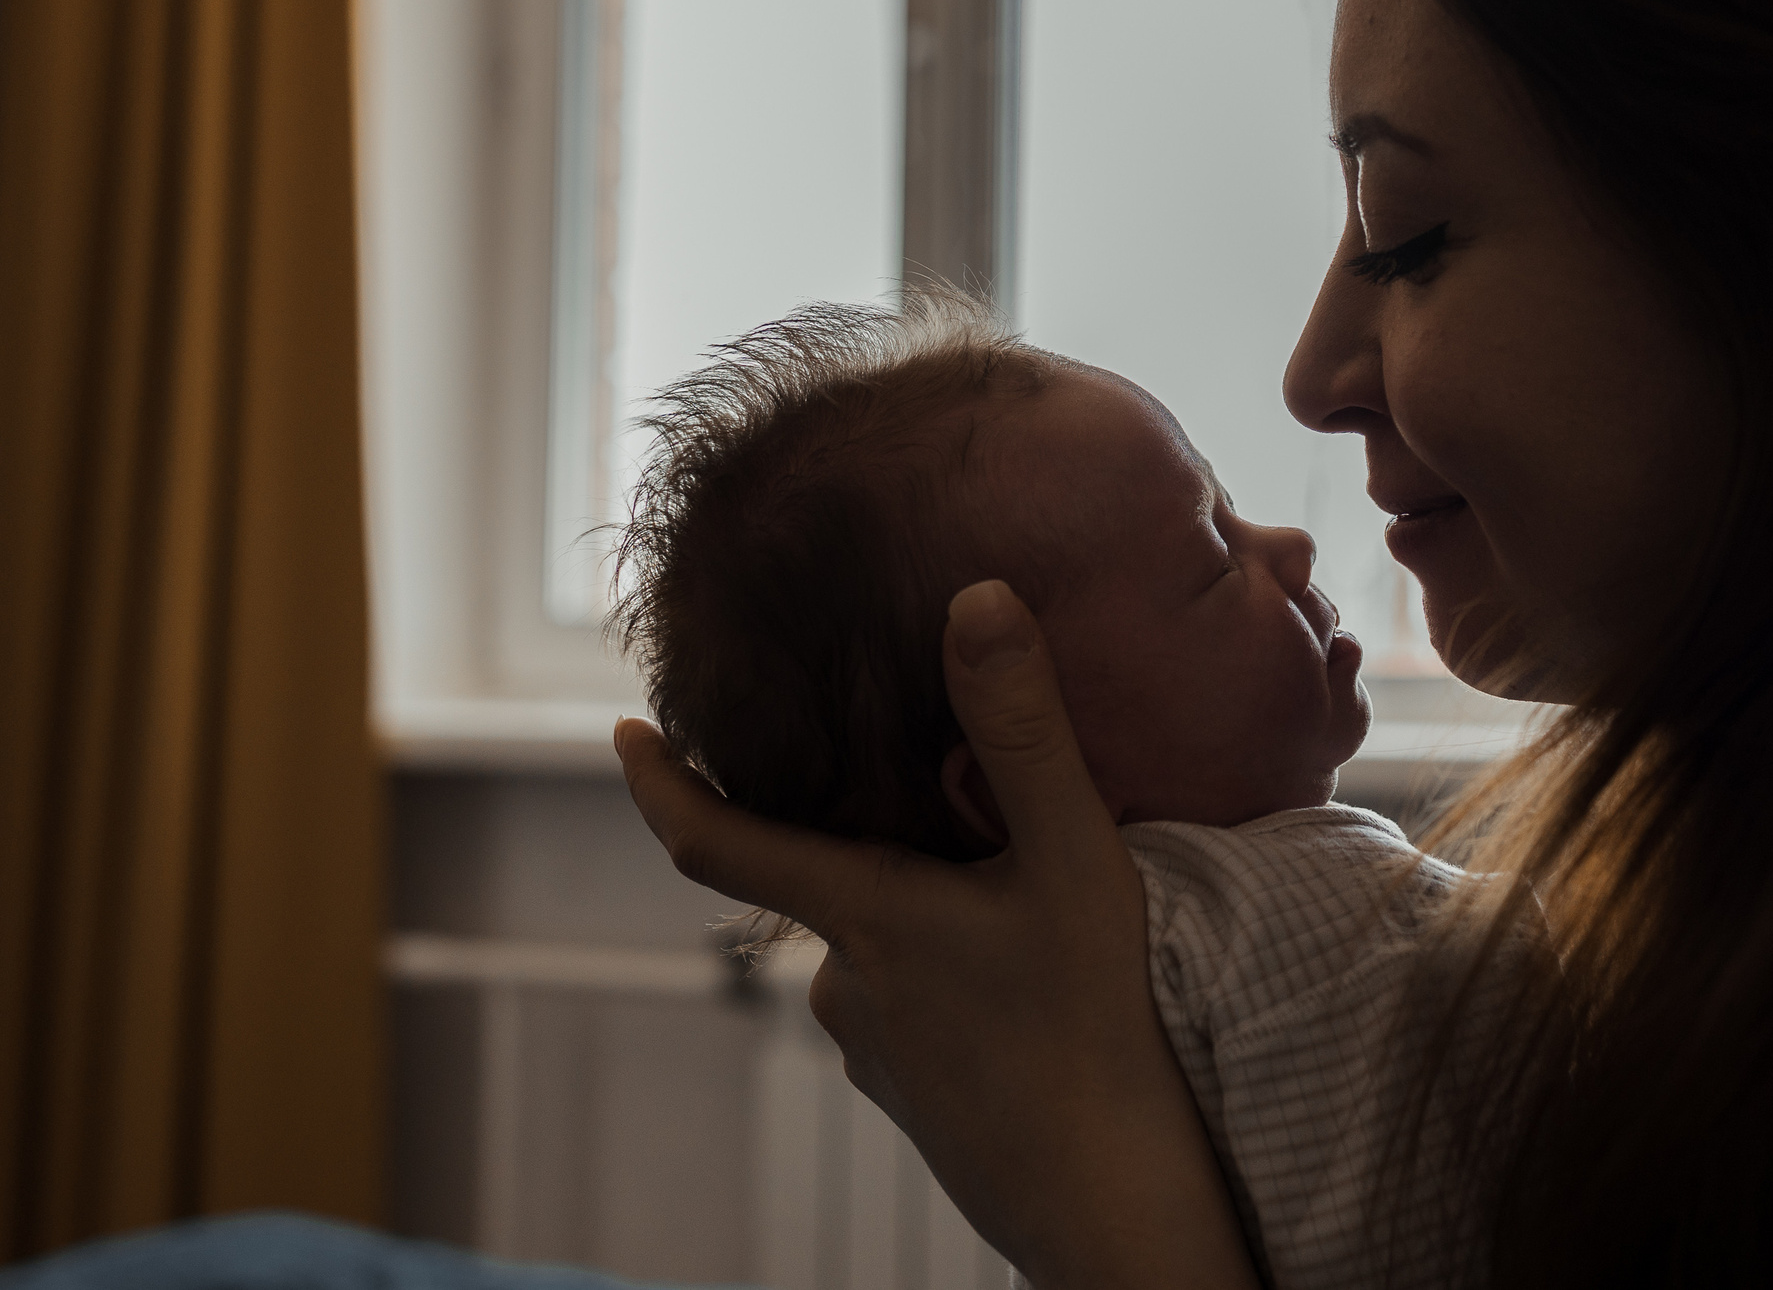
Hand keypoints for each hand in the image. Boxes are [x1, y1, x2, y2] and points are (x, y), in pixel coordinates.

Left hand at [616, 580, 1257, 1289]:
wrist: (1115, 1206)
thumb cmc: (1097, 1031)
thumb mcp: (1075, 862)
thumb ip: (1023, 730)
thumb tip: (975, 598)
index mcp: (861, 916)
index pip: (714, 843)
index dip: (660, 783)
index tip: (623, 731)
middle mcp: (847, 985)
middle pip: (833, 882)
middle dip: (874, 836)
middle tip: (956, 797)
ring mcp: (878, 1050)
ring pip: (884, 945)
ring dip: (928, 910)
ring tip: (1020, 893)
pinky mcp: (920, 1096)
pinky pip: (917, 1002)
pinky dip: (954, 971)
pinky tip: (1027, 976)